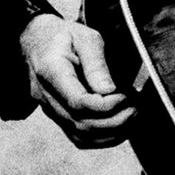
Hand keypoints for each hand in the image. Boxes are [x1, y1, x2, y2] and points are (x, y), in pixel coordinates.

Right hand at [21, 14, 136, 148]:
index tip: (127, 95)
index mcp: (50, 71)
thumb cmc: (64, 36)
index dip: (107, 106)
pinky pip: (79, 138)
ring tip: (133, 116)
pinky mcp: (58, 118)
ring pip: (80, 137)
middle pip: (80, 124)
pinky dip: (103, 138)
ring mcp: (49, 110)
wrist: (38, 42)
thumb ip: (96, 62)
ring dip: (112, 133)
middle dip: (115, 121)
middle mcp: (46, 96)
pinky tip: (121, 126)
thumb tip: (109, 90)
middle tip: (136, 106)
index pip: (78, 102)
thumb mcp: (84, 36)